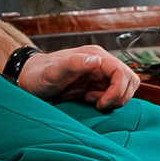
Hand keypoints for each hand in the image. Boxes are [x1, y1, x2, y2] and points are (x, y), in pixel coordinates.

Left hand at [17, 44, 142, 109]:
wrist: (30, 80)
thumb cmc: (39, 75)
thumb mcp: (53, 71)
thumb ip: (74, 63)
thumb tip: (96, 60)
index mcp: (95, 56)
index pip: (122, 72)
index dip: (118, 91)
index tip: (101, 103)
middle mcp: (101, 63)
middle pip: (129, 80)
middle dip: (119, 96)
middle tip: (99, 104)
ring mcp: (100, 74)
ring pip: (125, 87)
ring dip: (115, 99)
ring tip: (93, 101)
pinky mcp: (97, 84)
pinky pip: (115, 93)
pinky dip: (108, 101)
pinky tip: (90, 100)